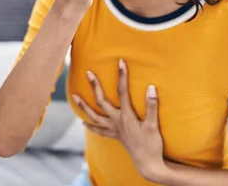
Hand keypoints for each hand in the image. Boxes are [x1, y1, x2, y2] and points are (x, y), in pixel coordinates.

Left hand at [72, 59, 166, 182]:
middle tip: (88, 73)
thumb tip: (151, 88)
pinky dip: (91, 126)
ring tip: (74, 97)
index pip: (122, 92)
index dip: (121, 76)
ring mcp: (114, 129)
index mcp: (126, 116)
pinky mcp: (115, 136)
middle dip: (94, 86)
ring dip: (84, 107)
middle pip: (101, 101)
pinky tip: (83, 124)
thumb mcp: (153, 125)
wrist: (148, 165)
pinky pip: (99, 131)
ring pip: (95, 116)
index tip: (120, 62)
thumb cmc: (152, 145)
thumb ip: (151, 106)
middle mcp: (117, 121)